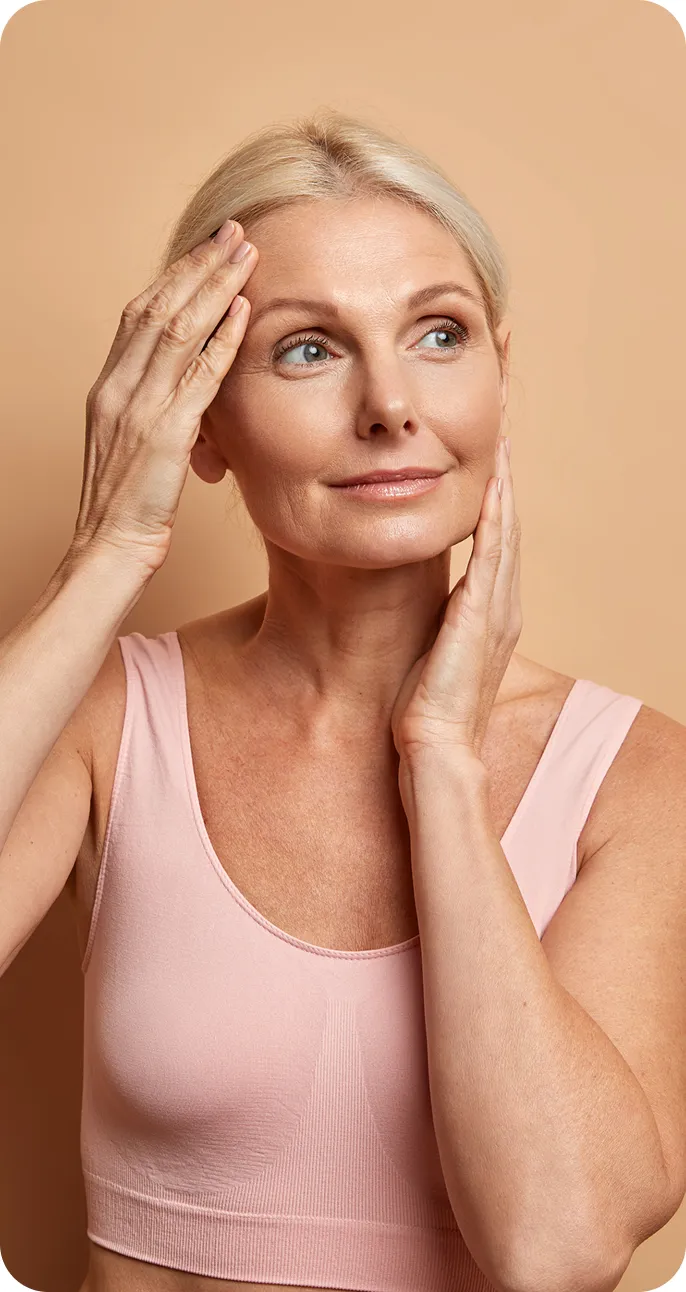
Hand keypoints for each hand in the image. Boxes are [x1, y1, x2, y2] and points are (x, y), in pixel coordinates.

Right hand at [72, 220, 258, 577]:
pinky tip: (243, 312)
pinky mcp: (163, 434)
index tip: (206, 250)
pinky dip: (221, 340)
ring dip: (215, 287)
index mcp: (108, 387)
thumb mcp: (135, 446)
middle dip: (198, 265)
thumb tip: (183, 387)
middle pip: (158, 307)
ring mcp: (138, 408)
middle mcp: (118, 388)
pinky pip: (196, 377)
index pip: (141, 314)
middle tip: (233, 232)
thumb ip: (153, 409)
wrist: (108, 548)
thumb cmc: (126, 507)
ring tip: (246, 254)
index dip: (175, 276)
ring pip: (177, 330)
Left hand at [391, 435, 521, 763]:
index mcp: (493, 616)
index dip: (496, 506)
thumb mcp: (433, 651)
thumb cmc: (425, 708)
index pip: (499, 548)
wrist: (434, 747)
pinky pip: (492, 559)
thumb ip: (436, 622)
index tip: (488, 470)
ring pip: (507, 537)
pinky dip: (494, 522)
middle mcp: (504, 609)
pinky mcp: (480, 618)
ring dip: (503, 491)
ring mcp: (497, 613)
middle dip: (504, 486)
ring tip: (500, 451)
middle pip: (510, 532)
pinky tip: (491, 491)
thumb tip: (415, 599)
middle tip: (500, 441)